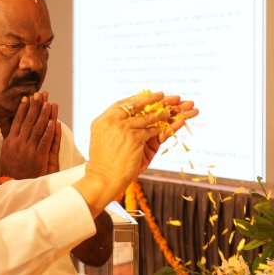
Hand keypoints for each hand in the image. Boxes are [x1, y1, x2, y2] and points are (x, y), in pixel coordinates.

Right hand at [0, 93, 60, 178]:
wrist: (12, 184)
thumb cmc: (10, 168)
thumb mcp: (6, 151)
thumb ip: (10, 138)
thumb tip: (12, 125)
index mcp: (10, 140)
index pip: (17, 120)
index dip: (23, 108)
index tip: (28, 97)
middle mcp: (18, 143)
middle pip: (28, 121)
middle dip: (35, 106)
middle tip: (40, 94)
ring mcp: (28, 150)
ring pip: (37, 128)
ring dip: (43, 115)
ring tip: (48, 103)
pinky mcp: (38, 157)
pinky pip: (44, 141)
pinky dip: (49, 131)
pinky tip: (53, 122)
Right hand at [73, 92, 194, 214]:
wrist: (103, 179)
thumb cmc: (104, 163)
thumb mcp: (105, 139)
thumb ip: (115, 127)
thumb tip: (130, 118)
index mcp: (103, 120)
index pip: (121, 104)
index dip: (135, 99)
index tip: (146, 95)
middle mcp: (112, 121)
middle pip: (135, 105)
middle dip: (150, 99)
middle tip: (162, 95)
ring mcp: (123, 128)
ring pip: (147, 117)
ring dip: (161, 113)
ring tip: (171, 110)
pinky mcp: (134, 138)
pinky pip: (152, 130)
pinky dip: (162, 128)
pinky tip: (170, 125)